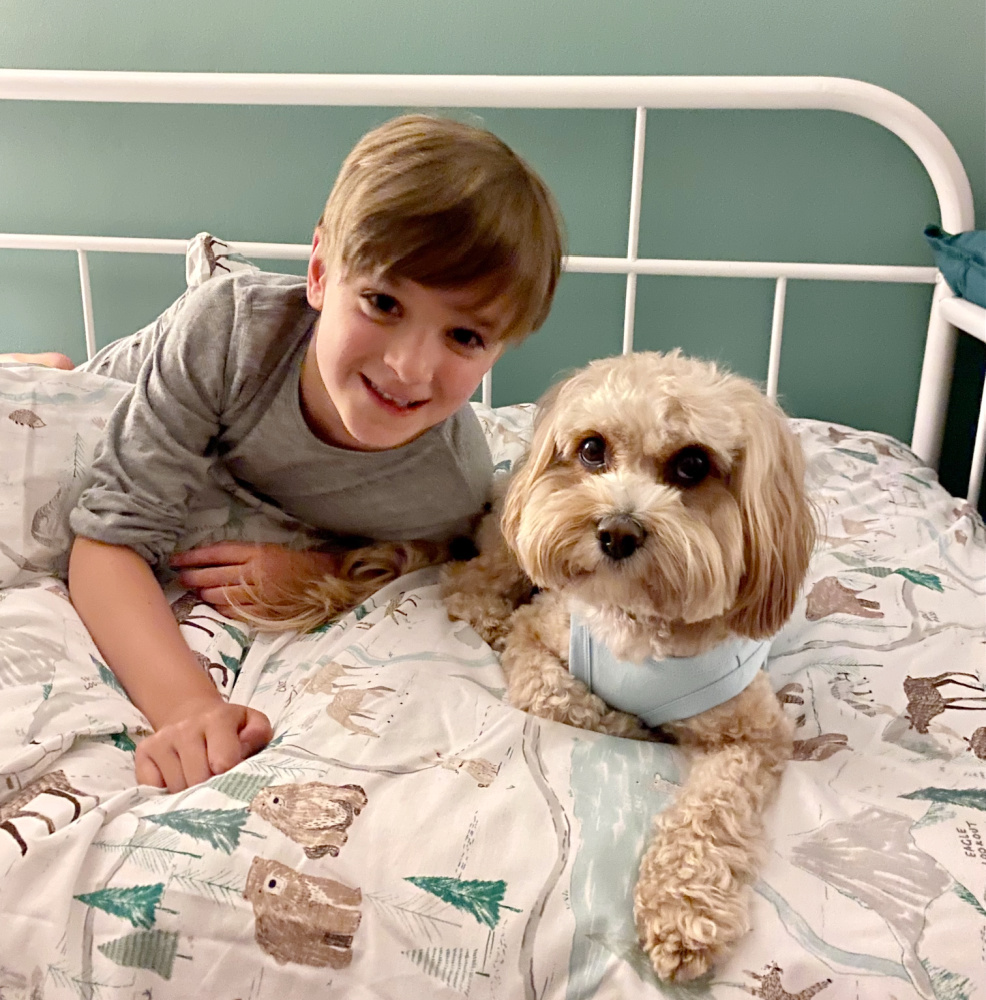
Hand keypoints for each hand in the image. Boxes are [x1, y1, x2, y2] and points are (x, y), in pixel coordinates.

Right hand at [136, 696, 272, 791]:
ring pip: (176, 788)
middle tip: (217, 786)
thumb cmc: (230, 727)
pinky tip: (179, 782)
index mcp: (217, 719)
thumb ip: (258, 735)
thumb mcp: (252, 723)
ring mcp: (161, 740)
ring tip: (199, 782)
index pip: (224, 762)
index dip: (232, 778)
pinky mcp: (143, 752)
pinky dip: (166, 794)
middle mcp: (185, 728)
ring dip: (189, 794)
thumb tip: (245, 749)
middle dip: (210, 790)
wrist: (192, 714)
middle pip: (198, 779)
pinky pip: (152, 788)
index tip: (236, 782)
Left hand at [170, 542, 337, 618]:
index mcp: (257, 553)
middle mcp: (256, 572)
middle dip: (192, 577)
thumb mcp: (268, 551)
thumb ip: (241, 555)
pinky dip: (222, 608)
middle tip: (181, 578)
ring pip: (220, 595)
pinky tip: (216, 605)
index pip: (217, 553)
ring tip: (198, 592)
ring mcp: (260, 594)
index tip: (176, 559)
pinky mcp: (264, 611)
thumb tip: (208, 561)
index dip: (193, 557)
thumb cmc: (293, 564)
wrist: (323, 581)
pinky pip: (234, 611)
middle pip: (214, 575)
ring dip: (205, 594)